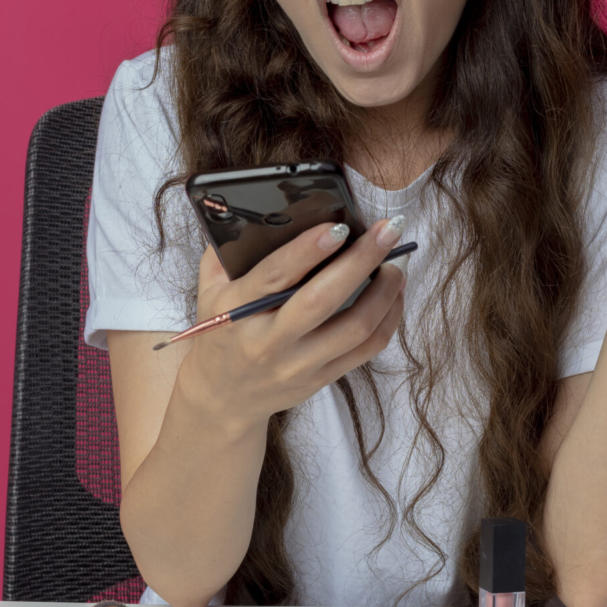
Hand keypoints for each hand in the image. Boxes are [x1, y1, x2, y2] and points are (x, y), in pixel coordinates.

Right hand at [172, 217, 407, 429]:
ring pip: (356, 328)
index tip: (340, 225)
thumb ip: (226, 251)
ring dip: (386, 291)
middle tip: (390, 230)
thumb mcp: (209, 290)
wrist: (223, 396)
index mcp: (237, 311)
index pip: (276, 276)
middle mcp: (269, 341)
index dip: (309, 249)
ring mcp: (298, 364)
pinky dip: (389, 317)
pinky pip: (367, 349)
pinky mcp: (322, 379)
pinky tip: (395, 293)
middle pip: (324, 300)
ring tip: (397, 261)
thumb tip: (261, 210)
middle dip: (362, 260)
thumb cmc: (221, 330)